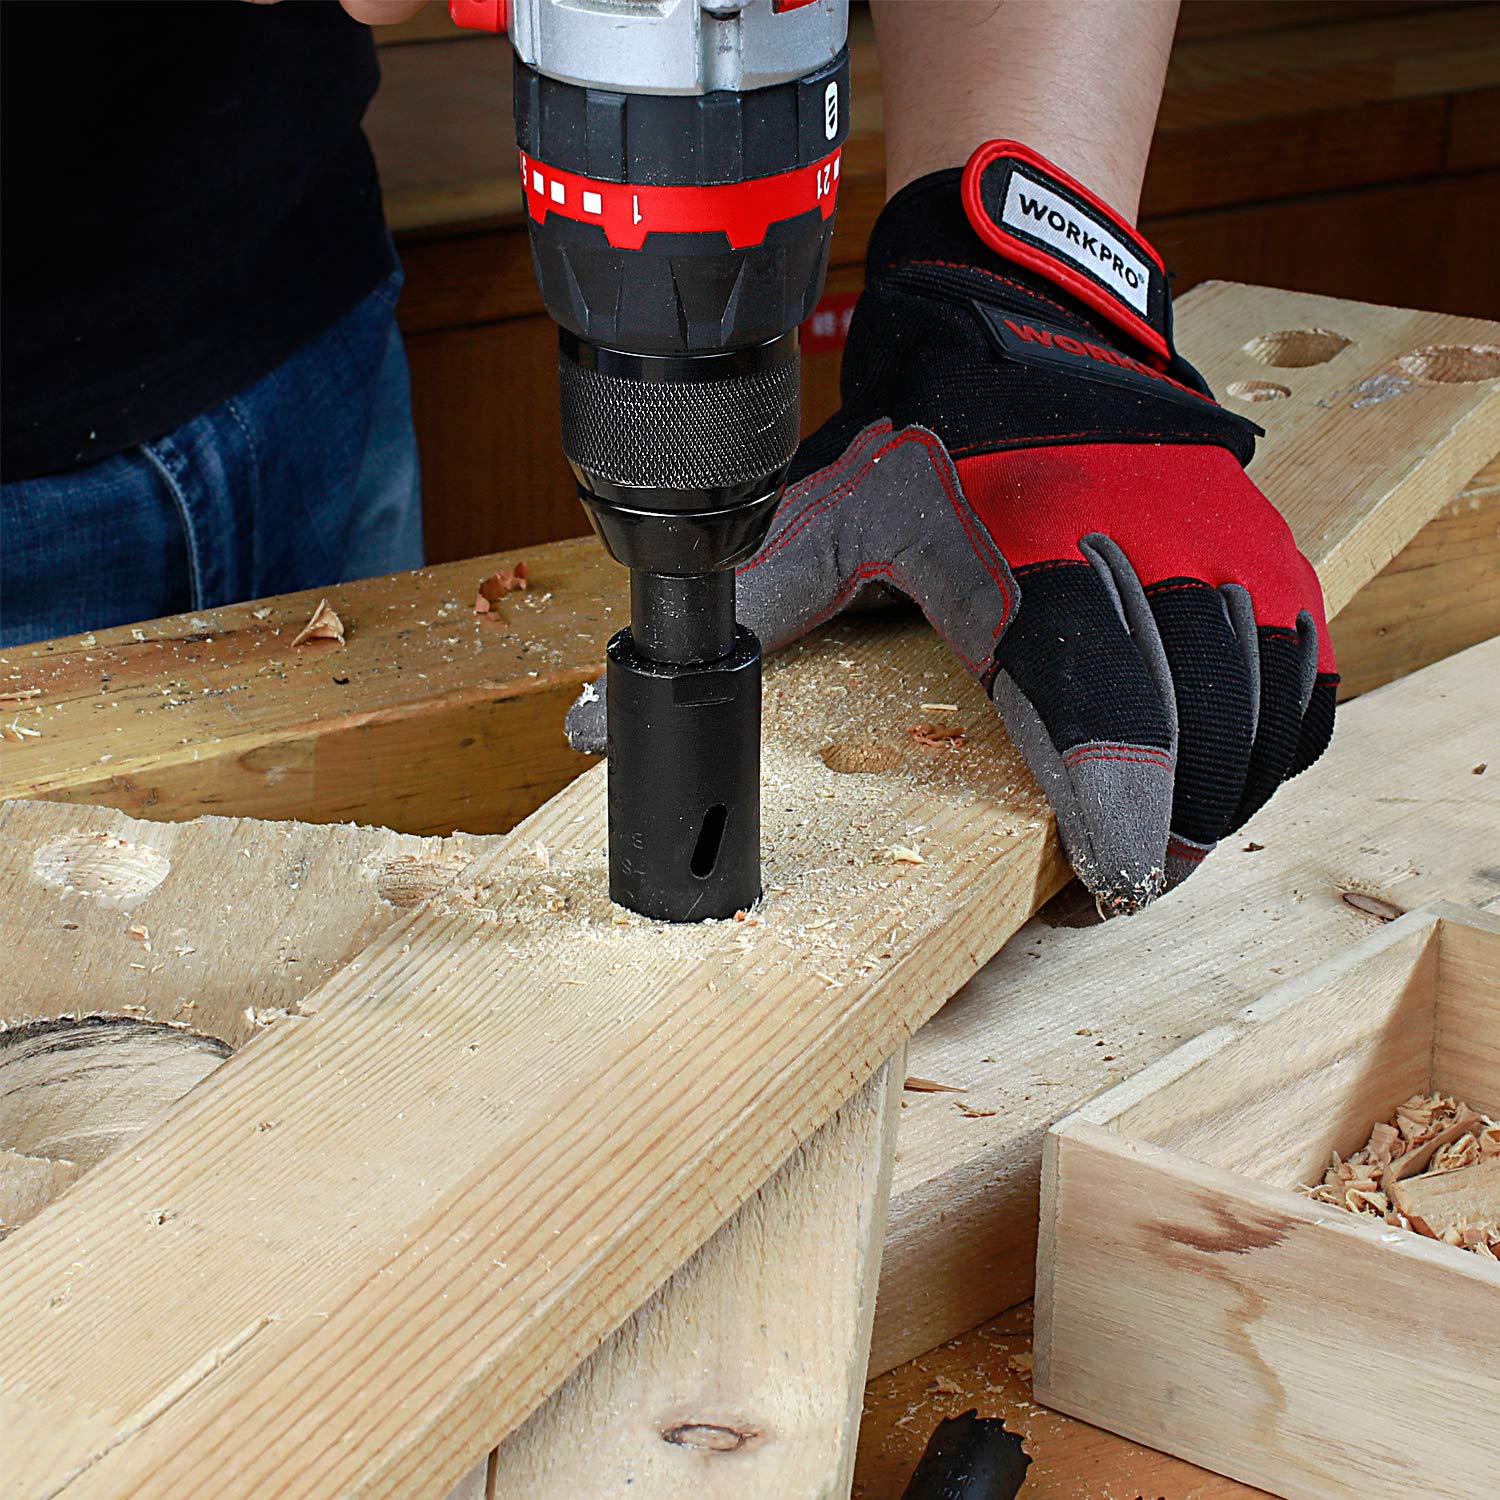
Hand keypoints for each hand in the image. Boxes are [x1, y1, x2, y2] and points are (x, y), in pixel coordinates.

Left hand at [570, 141, 1336, 914]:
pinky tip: (1225, 763)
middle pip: (1204, 736)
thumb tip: (605, 714)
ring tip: (1165, 829)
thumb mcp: (824, 518)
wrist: (1028, 324)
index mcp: (1035, 566)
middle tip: (1123, 875)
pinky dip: (1272, 739)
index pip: (1101, 709)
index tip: (1112, 883)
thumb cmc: (927, 437)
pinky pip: (1302, 679)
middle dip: (1172, 829)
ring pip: (1266, 717)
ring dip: (1224, 792)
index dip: (1119, 809)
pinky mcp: (1267, 550)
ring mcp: (1224, 553)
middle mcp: (1150, 559)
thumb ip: (743, 615)